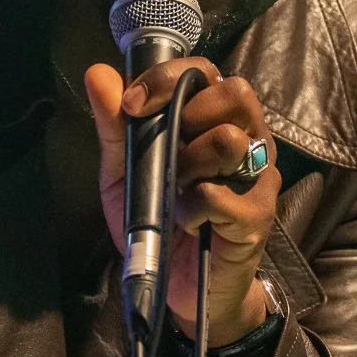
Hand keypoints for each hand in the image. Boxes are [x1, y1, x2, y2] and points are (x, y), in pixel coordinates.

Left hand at [83, 58, 279, 341]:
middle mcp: (247, 138)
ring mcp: (258, 176)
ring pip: (231, 140)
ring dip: (190, 162)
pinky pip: (221, 194)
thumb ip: (115, 125)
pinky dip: (192, 208)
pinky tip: (187, 221)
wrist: (177, 284)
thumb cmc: (158, 220)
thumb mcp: (124, 172)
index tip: (131, 105)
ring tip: (176, 189)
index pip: (205, 72)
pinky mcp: (259, 214)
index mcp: (215, 120)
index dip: (167, 79)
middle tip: (166, 149)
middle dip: (188, 115)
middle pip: (237, 93)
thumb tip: (98, 74)